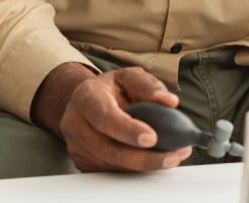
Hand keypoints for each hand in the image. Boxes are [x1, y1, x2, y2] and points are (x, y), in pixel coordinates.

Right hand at [40, 65, 193, 171]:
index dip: (128, 130)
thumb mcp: (129, 77)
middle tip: (173, 155)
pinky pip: (111, 172)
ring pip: (112, 165)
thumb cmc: (111, 89)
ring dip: (144, 166)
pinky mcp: (83, 162)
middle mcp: (75, 123)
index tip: (152, 138)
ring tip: (172, 157)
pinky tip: (153, 161)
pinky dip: (135, 170)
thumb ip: (149, 86)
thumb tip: (169, 101)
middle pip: (109, 150)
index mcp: (86, 96)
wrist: (87, 101)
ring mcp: (77, 146)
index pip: (105, 117)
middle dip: (144, 158)